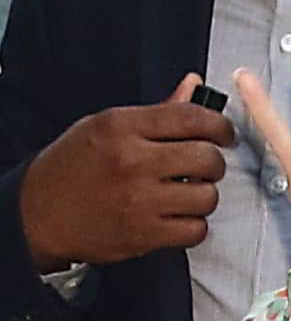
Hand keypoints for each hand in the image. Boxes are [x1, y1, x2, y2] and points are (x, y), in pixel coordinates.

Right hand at [20, 72, 234, 269]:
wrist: (36, 214)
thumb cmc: (72, 166)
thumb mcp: (105, 126)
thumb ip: (157, 110)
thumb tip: (194, 85)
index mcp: (122, 127)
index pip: (192, 117)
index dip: (219, 126)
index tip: (223, 133)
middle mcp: (132, 161)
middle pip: (207, 157)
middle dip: (214, 162)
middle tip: (204, 166)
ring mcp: (138, 200)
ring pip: (207, 196)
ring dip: (203, 195)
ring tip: (187, 192)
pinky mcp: (142, 234)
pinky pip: (195, 229)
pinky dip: (193, 225)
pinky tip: (178, 216)